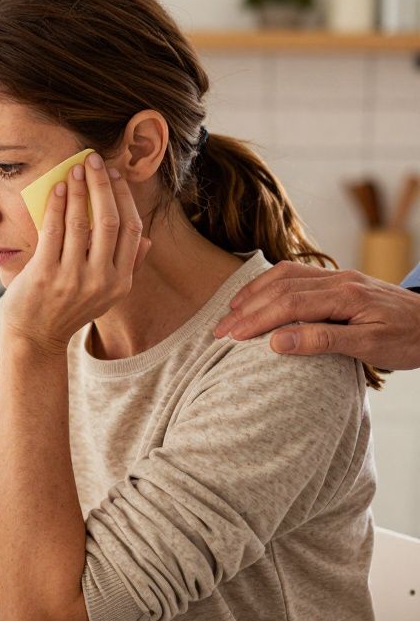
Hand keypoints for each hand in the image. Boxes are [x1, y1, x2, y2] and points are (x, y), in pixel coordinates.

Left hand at [1, 152, 147, 353]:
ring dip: (79, 190)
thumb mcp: (105, 295)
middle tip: (95, 160)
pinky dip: (58, 205)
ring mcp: (73, 279)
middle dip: (103, 185)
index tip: (114, 175)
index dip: (124, 198)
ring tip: (75, 169)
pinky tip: (59, 188)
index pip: (131, 229)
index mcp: (121, 282)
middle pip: (109, 220)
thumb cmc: (68, 310)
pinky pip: (54, 231)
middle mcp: (101, 281)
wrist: (35, 337)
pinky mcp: (46, 275)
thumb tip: (148, 240)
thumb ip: (127, 267)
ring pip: (81, 223)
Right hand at [214, 261, 419, 369]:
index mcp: (345, 295)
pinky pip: (298, 274)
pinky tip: (259, 294)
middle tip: (220, 330)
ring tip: (231, 311)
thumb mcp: (371, 346)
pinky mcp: (341, 281)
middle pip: (280, 287)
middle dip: (247, 308)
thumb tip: (278, 341)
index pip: (288, 304)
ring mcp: (339, 277)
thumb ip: (324, 340)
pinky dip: (271, 283)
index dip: (256, 320)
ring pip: (286, 276)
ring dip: (255, 293)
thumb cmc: (410, 339)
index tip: (231, 337)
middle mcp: (339, 280)